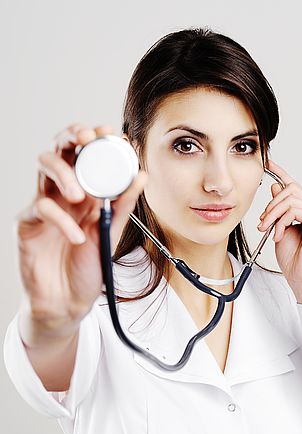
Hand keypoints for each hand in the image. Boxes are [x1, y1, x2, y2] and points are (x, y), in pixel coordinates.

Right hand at [15, 122, 146, 328]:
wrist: (68, 302)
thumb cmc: (87, 268)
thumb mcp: (111, 233)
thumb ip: (123, 205)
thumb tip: (141, 176)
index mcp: (84, 192)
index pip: (85, 155)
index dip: (95, 138)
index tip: (110, 131)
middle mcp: (62, 194)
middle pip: (59, 150)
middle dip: (72, 138)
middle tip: (87, 139)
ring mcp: (43, 206)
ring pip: (43, 168)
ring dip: (63, 173)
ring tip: (81, 196)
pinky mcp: (27, 224)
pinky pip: (40, 208)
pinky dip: (61, 221)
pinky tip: (77, 237)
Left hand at [257, 159, 301, 307]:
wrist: (301, 278)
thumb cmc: (292, 259)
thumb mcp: (278, 229)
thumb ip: (278, 210)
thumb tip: (275, 188)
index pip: (293, 186)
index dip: (281, 173)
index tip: (268, 163)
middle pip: (290, 189)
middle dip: (271, 205)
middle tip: (262, 223)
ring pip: (291, 198)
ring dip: (273, 214)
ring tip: (268, 230)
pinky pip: (295, 209)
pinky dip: (282, 221)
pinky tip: (279, 235)